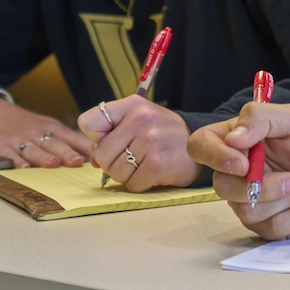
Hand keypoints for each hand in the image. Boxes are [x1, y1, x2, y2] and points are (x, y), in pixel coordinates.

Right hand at [0, 101, 89, 168]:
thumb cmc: (25, 124)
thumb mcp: (47, 126)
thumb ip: (68, 141)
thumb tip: (94, 157)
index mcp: (52, 128)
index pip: (72, 137)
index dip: (85, 147)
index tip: (98, 156)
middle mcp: (38, 133)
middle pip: (54, 143)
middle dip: (66, 152)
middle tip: (78, 162)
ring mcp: (19, 140)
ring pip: (34, 149)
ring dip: (44, 157)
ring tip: (53, 164)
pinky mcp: (1, 147)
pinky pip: (9, 155)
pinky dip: (15, 162)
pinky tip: (22, 168)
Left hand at [77, 96, 198, 190]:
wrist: (200, 144)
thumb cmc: (162, 134)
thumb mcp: (138, 121)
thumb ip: (110, 135)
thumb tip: (93, 160)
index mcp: (132, 105)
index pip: (88, 123)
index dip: (95, 138)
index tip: (112, 140)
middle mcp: (141, 119)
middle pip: (101, 154)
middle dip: (112, 162)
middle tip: (132, 158)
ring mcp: (151, 141)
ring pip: (115, 172)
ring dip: (127, 175)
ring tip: (144, 164)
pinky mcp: (158, 164)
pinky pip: (132, 184)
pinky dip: (140, 184)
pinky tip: (154, 173)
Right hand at [187, 101, 289, 239]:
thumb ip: (261, 118)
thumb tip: (232, 139)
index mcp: (238, 141)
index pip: (201, 145)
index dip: (214, 156)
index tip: (242, 163)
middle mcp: (238, 172)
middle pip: (220, 185)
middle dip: (260, 185)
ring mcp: (250, 200)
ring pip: (244, 210)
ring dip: (280, 199)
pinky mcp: (266, 225)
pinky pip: (268, 228)